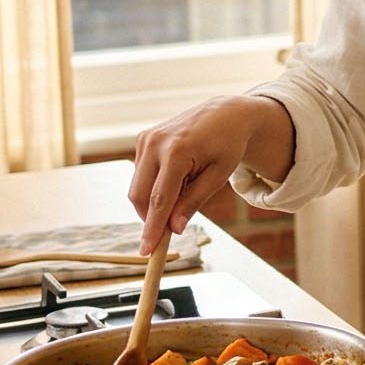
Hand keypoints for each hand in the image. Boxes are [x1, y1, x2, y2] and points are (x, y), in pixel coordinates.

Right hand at [128, 95, 285, 253]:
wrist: (225, 113)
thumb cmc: (227, 144)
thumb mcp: (219, 176)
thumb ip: (193, 201)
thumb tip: (173, 228)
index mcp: (177, 152)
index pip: (159, 200)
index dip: (152, 228)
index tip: (146, 251)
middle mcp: (155, 143)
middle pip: (140, 196)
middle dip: (151, 217)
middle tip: (171, 229)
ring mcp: (145, 139)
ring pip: (137, 187)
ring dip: (155, 199)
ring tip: (187, 186)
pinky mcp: (142, 139)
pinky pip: (141, 174)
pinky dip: (154, 184)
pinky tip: (178, 176)